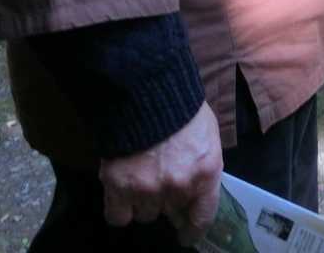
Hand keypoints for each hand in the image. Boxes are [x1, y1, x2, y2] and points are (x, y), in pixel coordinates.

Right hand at [100, 101, 222, 247]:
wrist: (144, 90)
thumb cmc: (180, 107)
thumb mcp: (205, 135)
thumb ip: (202, 166)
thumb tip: (194, 193)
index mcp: (206, 172)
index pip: (203, 216)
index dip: (193, 229)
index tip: (186, 234)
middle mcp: (179, 187)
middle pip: (170, 212)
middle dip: (167, 200)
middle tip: (160, 182)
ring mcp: (148, 189)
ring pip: (145, 214)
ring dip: (143, 201)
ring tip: (140, 176)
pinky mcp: (118, 187)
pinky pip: (118, 216)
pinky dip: (119, 208)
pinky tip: (121, 192)